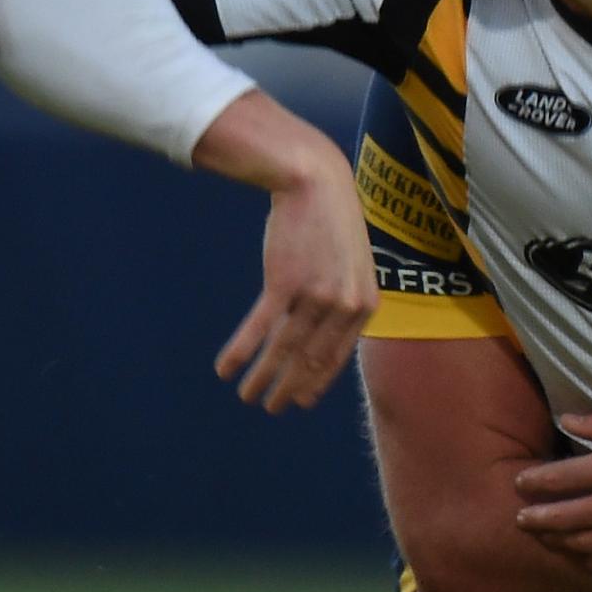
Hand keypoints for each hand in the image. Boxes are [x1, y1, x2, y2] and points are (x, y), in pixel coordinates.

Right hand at [213, 171, 375, 411]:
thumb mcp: (353, 268)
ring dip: (262, 377)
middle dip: (287, 389)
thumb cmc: (333, 226)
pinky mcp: (284, 281)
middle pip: (309, 360)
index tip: (299, 401)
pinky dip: (241, 351)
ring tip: (246, 396)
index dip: (315, 383)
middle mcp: (344, 305)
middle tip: (270, 407)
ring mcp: (315, 294)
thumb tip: (328, 339)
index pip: (336, 358)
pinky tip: (226, 369)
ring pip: (284, 349)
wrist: (317, 183)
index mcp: (365, 305)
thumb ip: (346, 303)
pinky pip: (260, 328)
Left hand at [512, 411, 591, 567]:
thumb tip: (567, 420)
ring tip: (547, 539)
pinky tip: (585, 558)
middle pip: (565, 518)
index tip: (520, 484)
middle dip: (538, 519)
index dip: (535, 483)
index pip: (560, 479)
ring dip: (561, 542)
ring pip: (587, 545)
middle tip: (521, 520)